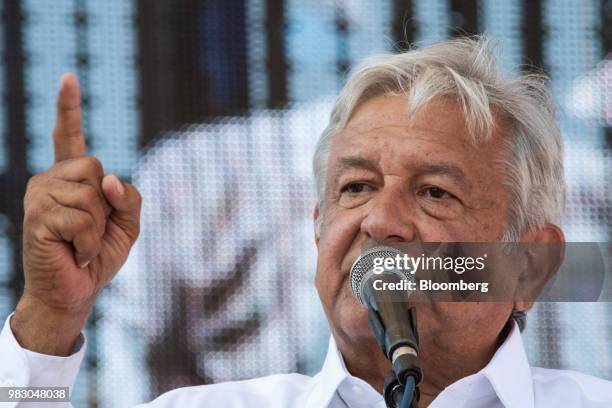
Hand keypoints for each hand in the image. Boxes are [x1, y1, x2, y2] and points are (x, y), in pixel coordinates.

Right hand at [11, 73, 141, 354]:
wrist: (75, 291)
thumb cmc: (99, 256)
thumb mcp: (128, 224)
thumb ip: (129, 198)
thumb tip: (109, 178)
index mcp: (71, 179)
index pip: (69, 136)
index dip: (68, 108)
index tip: (69, 76)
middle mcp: (50, 180)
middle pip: (96, 168)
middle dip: (105, 207)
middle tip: (91, 232)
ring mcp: (39, 197)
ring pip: (91, 195)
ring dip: (97, 228)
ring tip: (81, 243)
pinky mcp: (37, 217)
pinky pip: (82, 220)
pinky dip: (89, 242)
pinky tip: (74, 253)